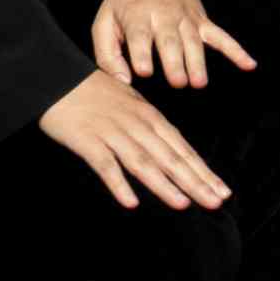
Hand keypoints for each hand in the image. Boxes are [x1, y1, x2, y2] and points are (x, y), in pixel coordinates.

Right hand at [36, 60, 233, 212]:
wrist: (57, 77)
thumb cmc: (94, 92)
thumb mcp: (130, 104)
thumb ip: (150, 127)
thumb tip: (171, 150)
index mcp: (150, 117)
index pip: (182, 148)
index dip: (203, 171)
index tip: (222, 191)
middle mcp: (136, 125)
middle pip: (170, 157)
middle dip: (195, 182)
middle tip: (216, 202)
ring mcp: (112, 133)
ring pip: (143, 163)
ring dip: (164, 184)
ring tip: (183, 203)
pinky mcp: (87, 141)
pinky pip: (105, 166)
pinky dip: (118, 184)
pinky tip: (131, 202)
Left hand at [96, 0, 252, 90]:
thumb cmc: (126, 0)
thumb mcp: (105, 21)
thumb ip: (107, 54)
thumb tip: (122, 82)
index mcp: (137, 16)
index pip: (139, 35)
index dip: (141, 53)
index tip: (143, 71)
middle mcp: (164, 17)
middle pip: (170, 41)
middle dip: (175, 61)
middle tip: (178, 82)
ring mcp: (187, 19)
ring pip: (194, 41)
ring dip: (198, 61)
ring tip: (199, 82)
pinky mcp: (202, 22)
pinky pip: (221, 36)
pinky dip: (236, 50)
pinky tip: (249, 64)